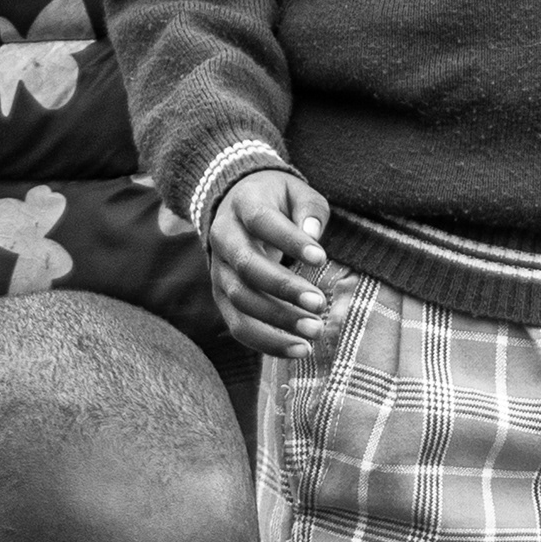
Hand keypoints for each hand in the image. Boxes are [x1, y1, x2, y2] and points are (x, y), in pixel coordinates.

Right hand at [207, 167, 341, 356]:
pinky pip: (238, 325)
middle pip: (247, 267)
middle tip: (320, 304)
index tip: (321, 258)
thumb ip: (310, 209)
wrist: (237, 208)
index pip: (262, 222)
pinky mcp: (222, 297)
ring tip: (315, 331)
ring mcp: (219, 270)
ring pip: (241, 301)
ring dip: (278, 320)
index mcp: (243, 204)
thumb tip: (313, 233)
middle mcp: (223, 238)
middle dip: (284, 288)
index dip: (290, 241)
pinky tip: (299, 349)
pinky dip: (268, 342)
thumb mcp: (297, 192)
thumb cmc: (277, 202)